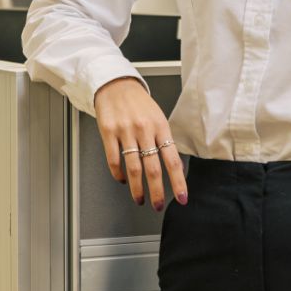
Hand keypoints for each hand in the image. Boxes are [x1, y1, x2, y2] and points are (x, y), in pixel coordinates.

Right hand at [94, 77, 186, 210]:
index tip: (182, 197)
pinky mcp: (108, 132)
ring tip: (139, 199)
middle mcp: (144, 130)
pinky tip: (122, 180)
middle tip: (158, 205)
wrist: (116, 84)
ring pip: (133, 168)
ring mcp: (126, 131)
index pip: (172, 160)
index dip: (178, 181)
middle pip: (153, 168)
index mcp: (161, 127)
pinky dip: (118, 174)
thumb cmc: (139, 103)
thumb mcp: (158, 118)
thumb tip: (175, 167)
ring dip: (137, 188)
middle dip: (157, 192)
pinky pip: (114, 160)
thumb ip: (164, 141)